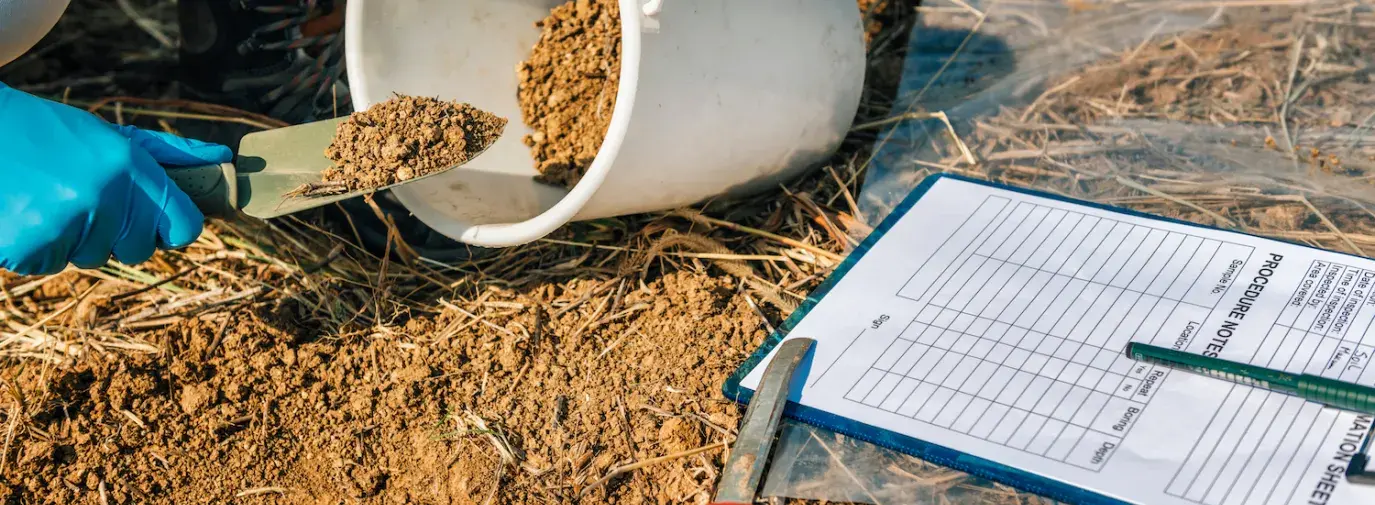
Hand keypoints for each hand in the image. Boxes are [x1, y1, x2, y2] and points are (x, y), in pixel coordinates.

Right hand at [0, 81, 233, 275]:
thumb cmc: (49, 132)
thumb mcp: (110, 135)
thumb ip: (169, 153)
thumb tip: (223, 159)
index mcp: (131, 168)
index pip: (184, 227)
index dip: (170, 227)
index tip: (153, 219)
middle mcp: (105, 197)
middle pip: (139, 251)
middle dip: (117, 234)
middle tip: (83, 198)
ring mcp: (67, 224)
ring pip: (92, 259)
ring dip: (74, 239)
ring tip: (46, 199)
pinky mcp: (30, 246)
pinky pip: (51, 265)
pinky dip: (37, 247)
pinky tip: (23, 212)